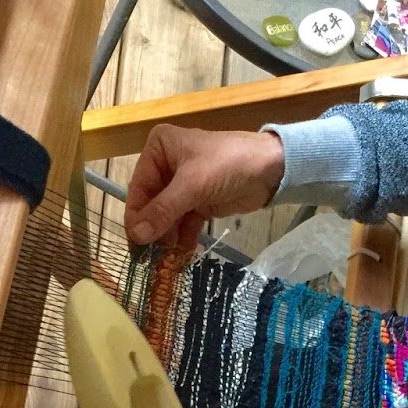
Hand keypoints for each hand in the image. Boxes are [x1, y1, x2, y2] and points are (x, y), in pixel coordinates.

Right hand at [124, 125, 284, 251]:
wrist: (272, 168)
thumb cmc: (228, 164)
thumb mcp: (192, 185)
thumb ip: (163, 211)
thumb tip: (136, 236)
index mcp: (159, 149)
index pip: (138, 186)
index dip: (135, 215)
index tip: (135, 243)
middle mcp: (167, 164)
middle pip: (151, 203)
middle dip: (152, 229)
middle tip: (150, 256)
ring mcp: (183, 185)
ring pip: (167, 215)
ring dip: (167, 237)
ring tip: (167, 258)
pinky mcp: (199, 201)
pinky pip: (184, 222)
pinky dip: (183, 237)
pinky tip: (183, 254)